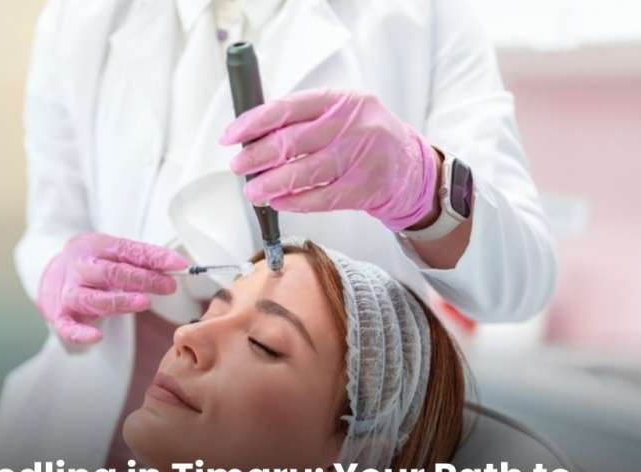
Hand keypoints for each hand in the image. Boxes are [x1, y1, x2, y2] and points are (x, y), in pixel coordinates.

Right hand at [37, 232, 188, 343]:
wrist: (51, 276)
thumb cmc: (92, 265)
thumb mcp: (112, 253)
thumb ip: (140, 260)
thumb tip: (176, 266)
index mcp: (94, 246)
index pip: (127, 250)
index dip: (154, 258)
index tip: (179, 265)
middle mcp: (80, 267)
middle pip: (111, 273)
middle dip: (143, 279)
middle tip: (168, 286)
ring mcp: (68, 292)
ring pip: (93, 299)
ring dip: (119, 301)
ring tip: (144, 302)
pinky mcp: (61, 315)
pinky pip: (68, 326)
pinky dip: (81, 333)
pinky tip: (96, 337)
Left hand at [220, 88, 438, 230]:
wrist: (410, 166)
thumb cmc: (365, 136)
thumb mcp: (341, 112)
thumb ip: (303, 119)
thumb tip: (253, 136)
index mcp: (340, 100)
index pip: (287, 108)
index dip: (253, 122)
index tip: (230, 136)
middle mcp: (351, 125)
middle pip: (291, 142)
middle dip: (256, 156)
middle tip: (238, 166)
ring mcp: (359, 157)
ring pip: (302, 173)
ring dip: (270, 184)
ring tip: (253, 190)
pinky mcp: (363, 188)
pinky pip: (319, 198)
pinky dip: (294, 202)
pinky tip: (278, 202)